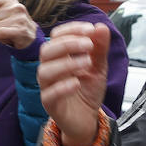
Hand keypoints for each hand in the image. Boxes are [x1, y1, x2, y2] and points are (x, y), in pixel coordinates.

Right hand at [38, 21, 109, 145]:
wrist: (88, 118)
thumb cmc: (88, 90)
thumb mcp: (99, 66)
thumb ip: (100, 48)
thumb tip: (101, 27)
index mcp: (59, 56)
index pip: (57, 36)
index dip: (71, 30)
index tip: (90, 29)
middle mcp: (50, 68)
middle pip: (47, 50)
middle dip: (68, 44)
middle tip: (89, 45)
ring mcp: (47, 87)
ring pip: (44, 71)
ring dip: (66, 63)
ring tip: (87, 63)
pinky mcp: (50, 105)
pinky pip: (48, 94)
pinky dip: (62, 87)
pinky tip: (77, 83)